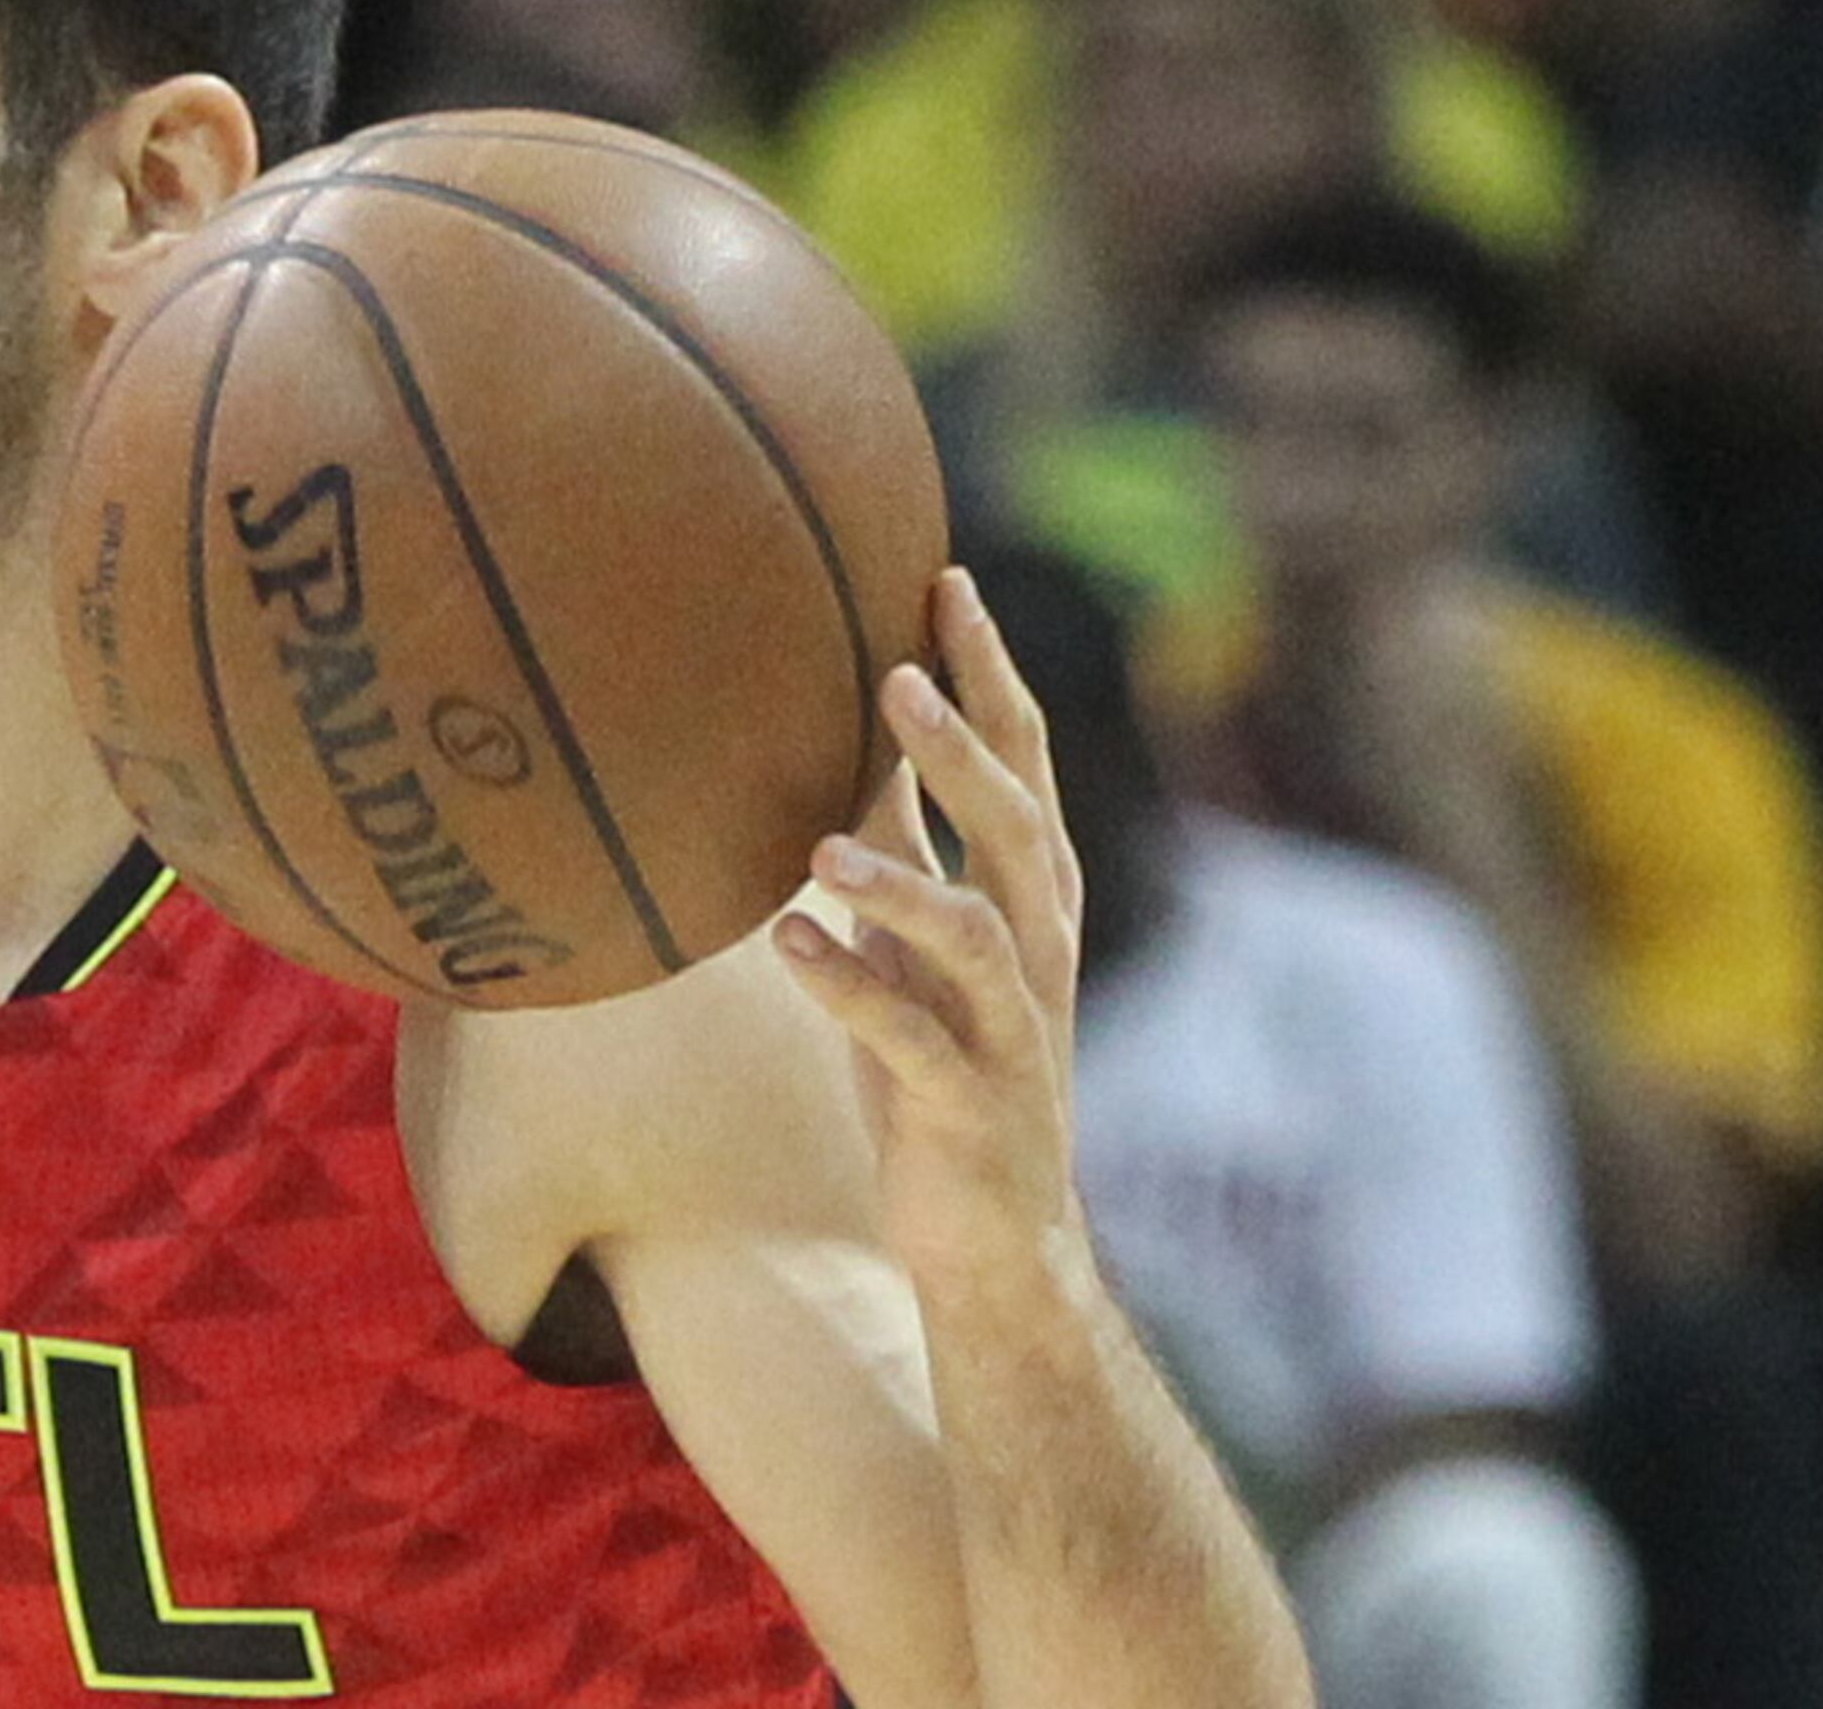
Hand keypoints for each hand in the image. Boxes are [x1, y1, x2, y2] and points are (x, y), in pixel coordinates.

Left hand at [774, 567, 1092, 1297]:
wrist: (996, 1241)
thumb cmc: (942, 1071)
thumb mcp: (913, 944)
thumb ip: (894, 845)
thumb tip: (841, 737)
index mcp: (1029, 898)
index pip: (1022, 763)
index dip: (988, 674)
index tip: (943, 581)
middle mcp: (1037, 950)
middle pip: (1016, 825)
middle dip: (962, 746)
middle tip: (895, 669)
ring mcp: (1012, 1030)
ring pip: (977, 934)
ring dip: (901, 882)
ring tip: (817, 844)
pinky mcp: (970, 1106)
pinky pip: (909, 1041)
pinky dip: (848, 989)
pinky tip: (785, 944)